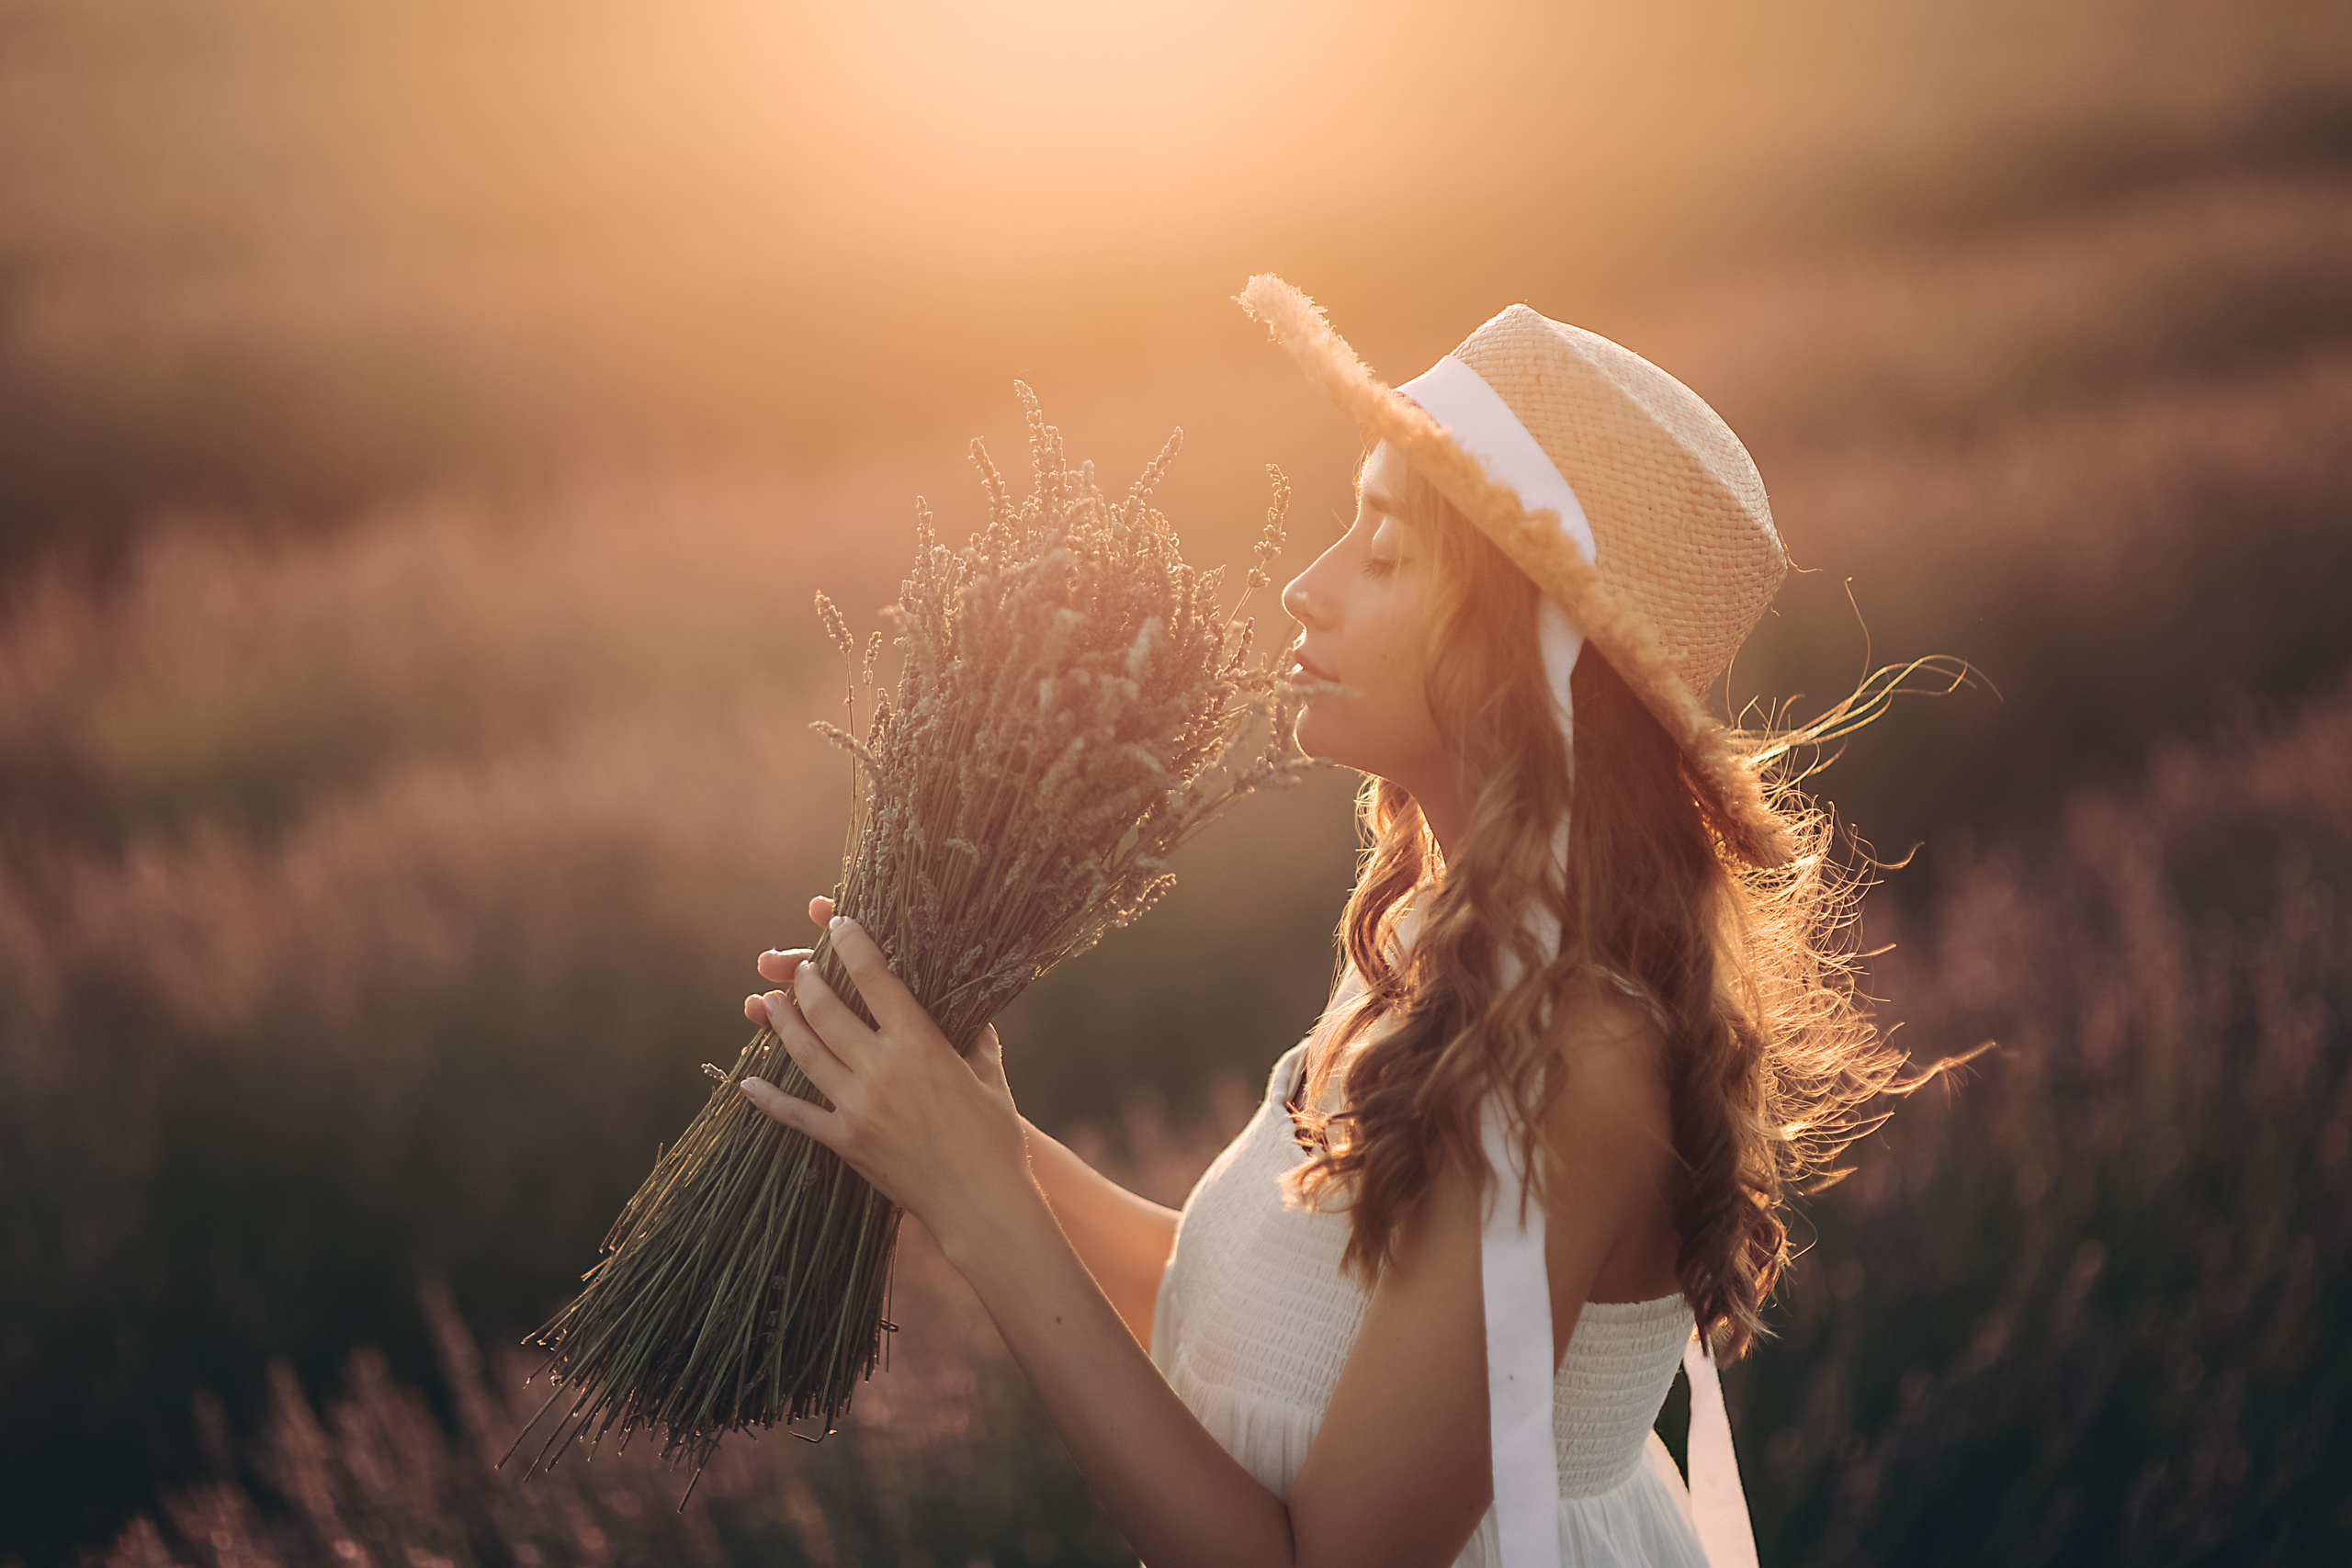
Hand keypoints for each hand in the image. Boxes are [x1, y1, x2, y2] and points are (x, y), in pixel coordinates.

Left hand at [736, 904, 1036, 1250]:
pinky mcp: (844, 1142)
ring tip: (769, 1002)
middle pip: (826, 1010)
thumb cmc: (995, 1137)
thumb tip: (969, 1006)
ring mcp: (857, 1106)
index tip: (837, 922)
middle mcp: (881, 1068)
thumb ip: (974, 1034)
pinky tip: (748, 1080)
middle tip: (799, 967)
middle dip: (807, 980)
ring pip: (804, 1052)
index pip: (875, 977)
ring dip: (782, 1022)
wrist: (980, 1202)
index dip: (851, 943)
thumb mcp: (989, 1073)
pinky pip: (795, 1114)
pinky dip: (768, 1097)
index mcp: (920, 1043)